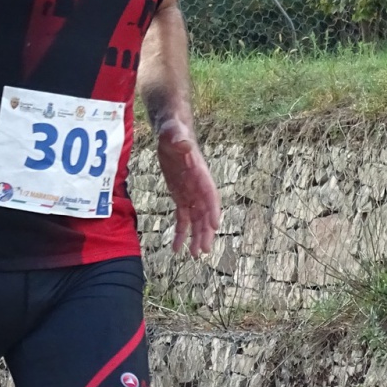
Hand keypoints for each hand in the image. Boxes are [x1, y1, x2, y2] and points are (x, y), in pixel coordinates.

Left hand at [156, 118, 219, 256]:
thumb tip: (183, 143)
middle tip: (204, 251)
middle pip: (205, 213)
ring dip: (196, 237)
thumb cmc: (174, 130)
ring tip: (194, 255)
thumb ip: (179, 139)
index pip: (210, 194)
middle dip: (206, 231)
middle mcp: (199, 186)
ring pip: (196, 220)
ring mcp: (191, 193)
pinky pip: (183, 218)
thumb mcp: (174, 132)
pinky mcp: (181, 197)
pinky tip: (176, 248)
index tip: (215, 225)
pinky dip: (181, 233)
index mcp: (200, 173)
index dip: (213, 209)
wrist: (172, 132)